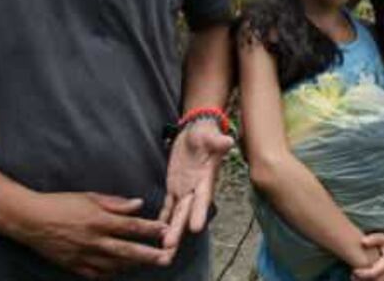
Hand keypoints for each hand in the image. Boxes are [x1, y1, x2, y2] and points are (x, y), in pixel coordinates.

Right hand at [2, 192, 170, 278]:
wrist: (30, 220)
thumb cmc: (60, 204)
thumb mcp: (89, 197)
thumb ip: (116, 203)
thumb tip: (139, 204)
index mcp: (98, 220)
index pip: (131, 226)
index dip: (150, 229)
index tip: (166, 230)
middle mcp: (94, 240)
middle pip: (128, 251)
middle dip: (149, 255)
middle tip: (166, 258)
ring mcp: (84, 256)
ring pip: (115, 265)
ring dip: (133, 265)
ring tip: (147, 263)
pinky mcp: (74, 266)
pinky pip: (97, 274)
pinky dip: (111, 274)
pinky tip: (120, 271)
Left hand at [160, 121, 233, 249]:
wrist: (197, 131)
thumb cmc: (205, 133)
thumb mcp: (210, 135)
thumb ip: (217, 141)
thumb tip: (228, 141)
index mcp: (206, 179)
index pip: (203, 198)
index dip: (199, 212)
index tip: (196, 229)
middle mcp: (196, 189)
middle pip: (187, 213)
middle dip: (178, 231)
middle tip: (169, 248)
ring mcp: (185, 190)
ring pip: (176, 215)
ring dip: (170, 232)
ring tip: (163, 252)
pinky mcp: (174, 187)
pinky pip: (168, 206)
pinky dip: (163, 218)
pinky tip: (156, 232)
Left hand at [353, 233, 383, 280]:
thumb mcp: (382, 236)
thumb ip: (373, 238)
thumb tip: (363, 242)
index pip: (375, 272)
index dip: (364, 274)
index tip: (354, 270)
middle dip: (363, 280)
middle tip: (352, 275)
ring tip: (354, 277)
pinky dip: (370, 280)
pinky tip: (360, 278)